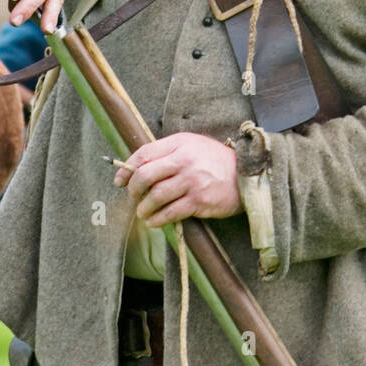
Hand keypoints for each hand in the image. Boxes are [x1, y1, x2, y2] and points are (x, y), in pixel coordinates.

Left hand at [113, 132, 241, 226]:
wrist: (246, 174)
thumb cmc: (215, 161)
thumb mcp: (192, 146)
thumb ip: (168, 153)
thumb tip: (138, 168)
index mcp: (180, 143)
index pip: (144, 153)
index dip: (126, 168)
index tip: (119, 181)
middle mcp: (184, 160)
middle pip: (145, 176)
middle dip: (133, 190)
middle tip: (133, 197)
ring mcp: (192, 181)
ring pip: (155, 196)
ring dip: (144, 208)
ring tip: (143, 213)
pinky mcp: (199, 201)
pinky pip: (170, 213)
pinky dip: (158, 219)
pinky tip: (154, 221)